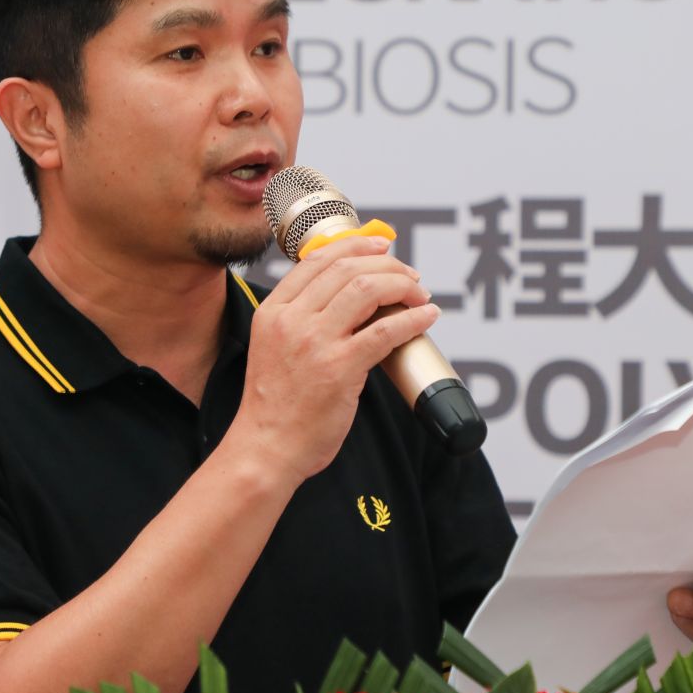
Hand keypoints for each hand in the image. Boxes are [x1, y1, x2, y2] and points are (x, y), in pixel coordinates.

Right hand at [226, 235, 439, 485]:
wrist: (266, 447)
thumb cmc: (275, 405)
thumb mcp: (274, 347)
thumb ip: (302, 320)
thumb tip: (350, 299)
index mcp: (273, 311)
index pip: (317, 259)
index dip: (356, 245)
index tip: (381, 247)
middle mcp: (292, 320)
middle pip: (347, 268)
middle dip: (387, 264)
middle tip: (409, 276)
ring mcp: (315, 342)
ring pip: (368, 289)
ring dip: (402, 286)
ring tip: (419, 295)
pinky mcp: (340, 368)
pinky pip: (386, 331)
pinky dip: (413, 319)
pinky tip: (426, 318)